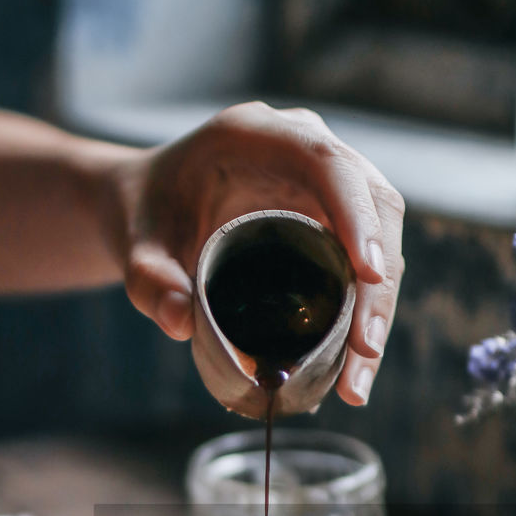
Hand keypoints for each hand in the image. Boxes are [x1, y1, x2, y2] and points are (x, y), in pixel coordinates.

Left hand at [118, 101, 404, 404]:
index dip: (355, 215)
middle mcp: (306, 149)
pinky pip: (366, 262)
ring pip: (380, 238)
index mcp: (258, 135)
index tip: (366, 273)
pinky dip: (364, 314)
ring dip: (378, 309)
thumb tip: (180, 322)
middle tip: (364, 351)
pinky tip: (352, 366)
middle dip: (376, 284)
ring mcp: (328, 185)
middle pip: (372, 205)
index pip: (327, 163)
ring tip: (356, 380)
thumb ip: (148, 280)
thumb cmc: (144, 215)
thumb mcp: (134, 245)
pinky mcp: (335, 221)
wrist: (148, 209)